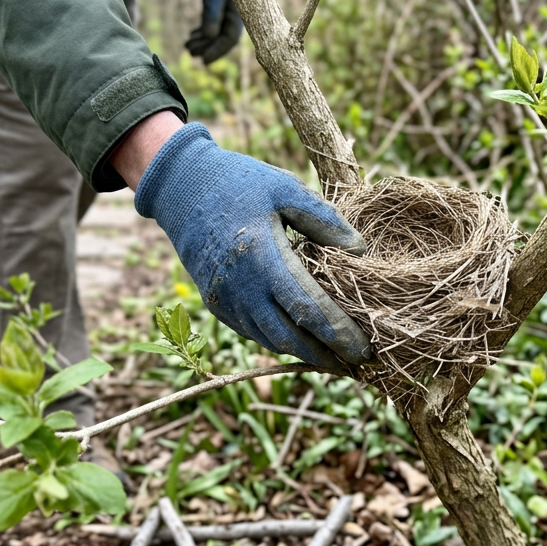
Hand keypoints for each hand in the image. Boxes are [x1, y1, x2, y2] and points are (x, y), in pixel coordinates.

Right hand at [131, 123, 372, 367]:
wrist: (182, 189)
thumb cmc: (240, 184)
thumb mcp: (285, 189)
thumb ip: (323, 219)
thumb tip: (359, 250)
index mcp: (263, 259)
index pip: (308, 309)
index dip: (338, 334)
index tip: (364, 348)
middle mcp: (242, 288)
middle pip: (290, 337)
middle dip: (326, 355)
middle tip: (357, 361)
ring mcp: (227, 301)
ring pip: (271, 340)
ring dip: (304, 353)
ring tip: (336, 356)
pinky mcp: (218, 305)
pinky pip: (254, 332)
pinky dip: (281, 341)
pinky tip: (303, 340)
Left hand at [185, 0, 243, 63]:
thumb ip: (211, 15)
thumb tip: (209, 37)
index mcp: (239, 14)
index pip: (229, 40)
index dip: (217, 51)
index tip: (203, 60)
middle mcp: (235, 16)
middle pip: (221, 39)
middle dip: (206, 47)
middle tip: (190, 51)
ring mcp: (228, 13)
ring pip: (216, 34)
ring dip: (203, 41)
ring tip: (187, 45)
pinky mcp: (220, 8)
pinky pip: (212, 26)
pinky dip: (202, 32)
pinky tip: (192, 36)